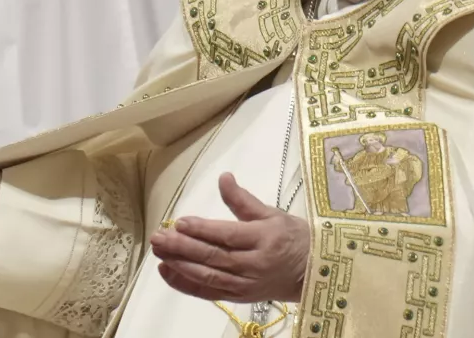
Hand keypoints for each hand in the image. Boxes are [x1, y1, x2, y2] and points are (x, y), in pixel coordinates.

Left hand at [150, 173, 309, 302]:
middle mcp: (253, 265)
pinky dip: (186, 284)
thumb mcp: (272, 213)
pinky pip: (208, 292)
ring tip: (159, 251)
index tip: (180, 222)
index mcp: (264, 239)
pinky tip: (168, 271)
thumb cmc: (293, 238)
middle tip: (159, 237)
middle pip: (213, 257)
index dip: (203, 230)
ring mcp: (244, 284)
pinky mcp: (238, 297)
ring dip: (180, 264)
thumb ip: (243, 199)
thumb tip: (223, 177)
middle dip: (183, 247)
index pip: (228, 236)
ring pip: (208, 276)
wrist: (314, 273)